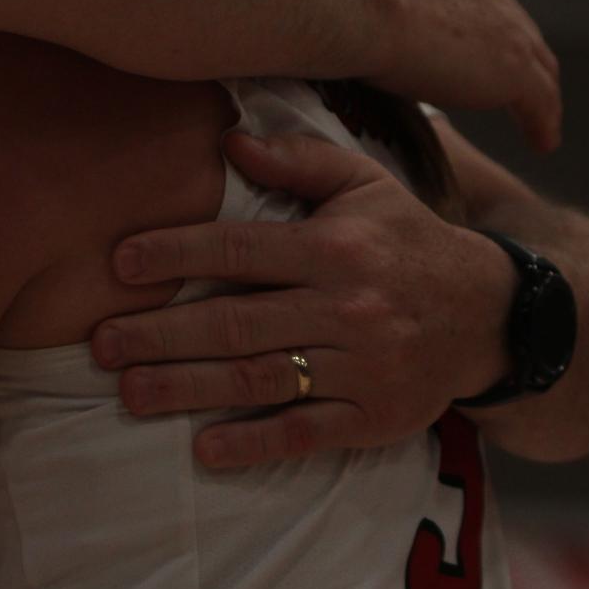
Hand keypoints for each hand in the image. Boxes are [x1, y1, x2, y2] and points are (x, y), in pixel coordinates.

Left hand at [91, 131, 510, 468]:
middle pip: (238, 322)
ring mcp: (361, 367)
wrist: (488, 313)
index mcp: (335, 247)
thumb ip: (298, 160)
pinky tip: (204, 448)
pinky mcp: (374, 418)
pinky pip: (306, 433)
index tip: (119, 263)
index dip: (177, 254)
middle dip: (161, 334)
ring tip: (129, 393)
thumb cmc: (405, 240)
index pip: (242, 249)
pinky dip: (254, 442)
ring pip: (261, 379)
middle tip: (100, 344)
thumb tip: (228, 141)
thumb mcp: (365, 184)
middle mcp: (346, 307)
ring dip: (188, 388)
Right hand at [347, 0, 559, 152]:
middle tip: (496, 76)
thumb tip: (318, 5)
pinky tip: (542, 141)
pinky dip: (541, 120)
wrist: (350, 2)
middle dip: (504, 45)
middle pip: (505, 18)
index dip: (462, 16)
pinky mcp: (512, 66)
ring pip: (532, 56)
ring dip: (532, 83)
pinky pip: (539, 99)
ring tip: (535, 112)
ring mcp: (501, 22)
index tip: (451, 39)